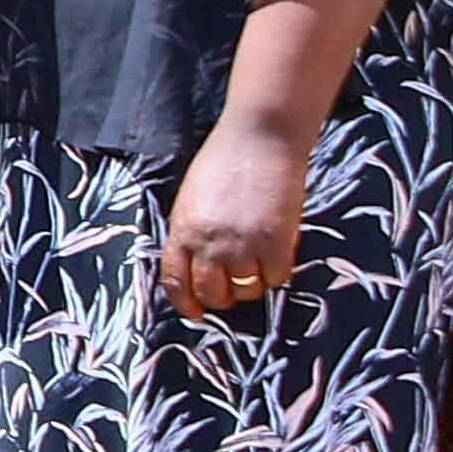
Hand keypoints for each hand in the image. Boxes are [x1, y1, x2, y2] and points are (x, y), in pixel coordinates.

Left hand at [162, 117, 316, 314]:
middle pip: (212, 293)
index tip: (195, 312)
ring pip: (246, 290)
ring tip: (256, 264)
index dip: (185, 303)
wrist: (259, 138)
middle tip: (232, 289)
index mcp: (182, 230)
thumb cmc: (223, 164)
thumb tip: (198, 268)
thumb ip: (191, 234)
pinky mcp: (276, 242)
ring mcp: (243, 244)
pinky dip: (277, 273)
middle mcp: (208, 243)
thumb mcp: (192, 200)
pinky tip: (276, 255)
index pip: (175, 280)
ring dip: (252, 284)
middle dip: (221, 298)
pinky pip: (276, 277)